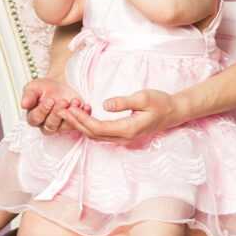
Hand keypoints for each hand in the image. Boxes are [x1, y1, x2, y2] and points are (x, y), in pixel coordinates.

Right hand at [20, 75, 90, 134]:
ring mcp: (61, 125)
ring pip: (64, 127)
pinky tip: (86, 106)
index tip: (49, 100)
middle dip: (57, 114)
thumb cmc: (44, 87)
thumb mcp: (34, 87)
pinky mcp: (74, 122)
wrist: (60, 82)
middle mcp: (46, 124)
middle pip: (50, 126)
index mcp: (34, 117)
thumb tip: (23, 104)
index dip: (42, 111)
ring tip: (74, 102)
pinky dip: (84, 115)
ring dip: (70, 115)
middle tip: (63, 101)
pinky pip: (79, 123)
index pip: (35, 119)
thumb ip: (28, 96)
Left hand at [60, 88, 177, 141]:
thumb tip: (105, 105)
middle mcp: (123, 137)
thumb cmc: (160, 102)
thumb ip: (124, 102)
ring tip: (68, 112)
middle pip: (93, 134)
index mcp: (127, 129)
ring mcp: (123, 138)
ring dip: (80, 125)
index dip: (81, 119)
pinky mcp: (123, 134)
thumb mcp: (143, 97)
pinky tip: (83, 115)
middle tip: (61, 109)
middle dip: (76, 123)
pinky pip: (101, 133)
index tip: (70, 107)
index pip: (97, 127)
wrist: (174, 112)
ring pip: (96, 136)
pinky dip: (89, 126)